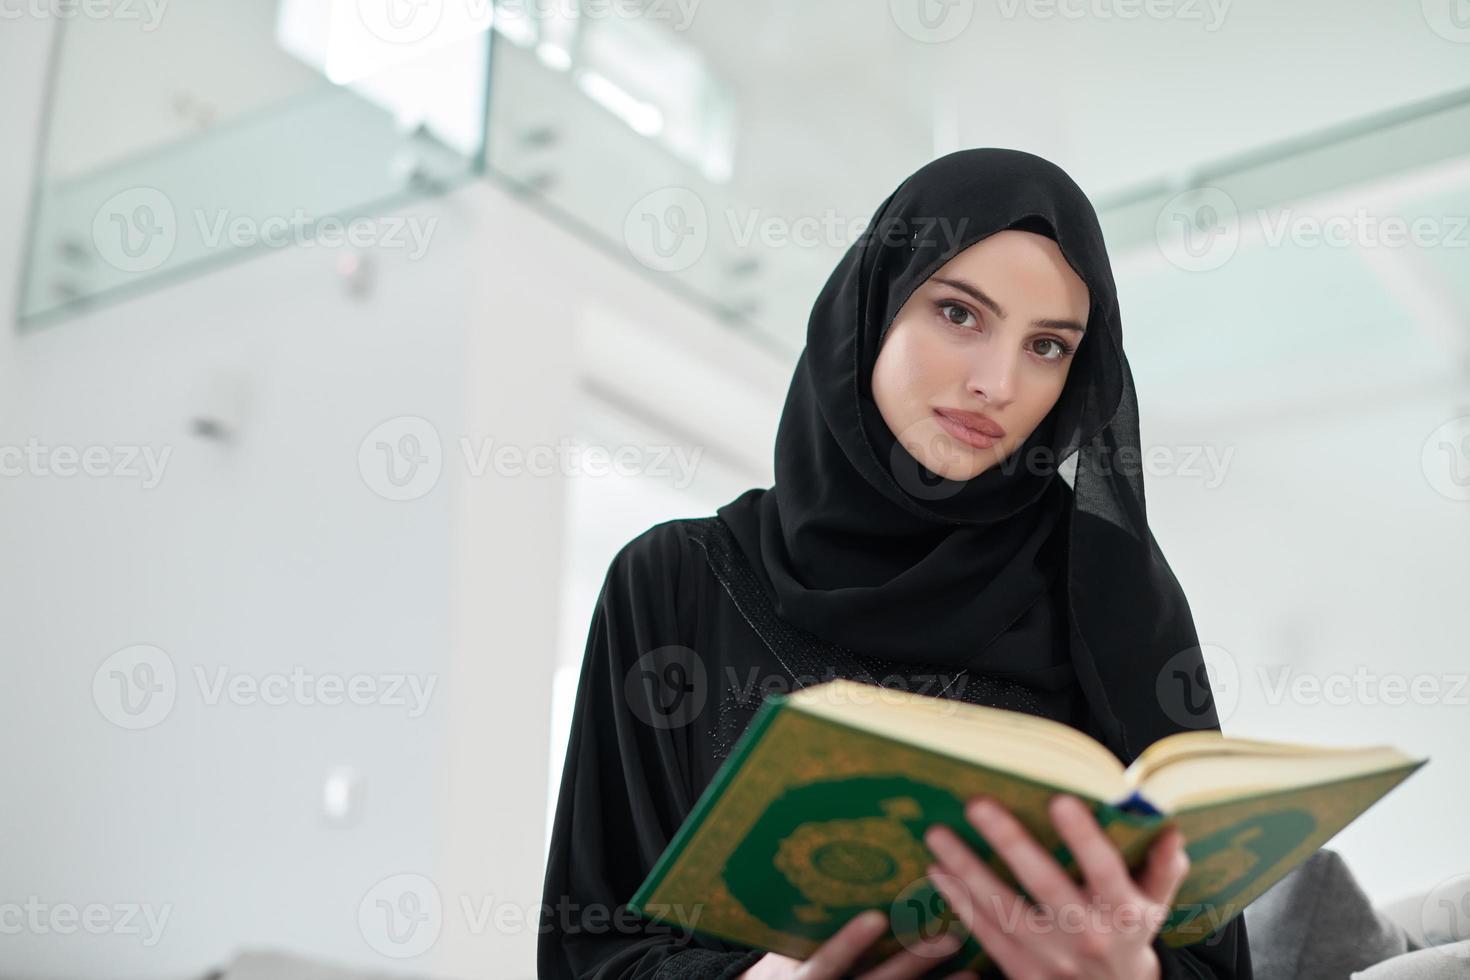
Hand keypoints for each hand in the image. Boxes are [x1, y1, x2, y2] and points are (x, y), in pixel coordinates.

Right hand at [739, 908, 977, 978]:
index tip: (877, 918)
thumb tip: (828, 854)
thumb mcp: (782, 946)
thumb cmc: (783, 964)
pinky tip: (973, 978)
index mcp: (804, 975)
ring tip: (970, 959)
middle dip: (914, 961)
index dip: (851, 942)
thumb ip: (805, 916)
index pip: (829, 960)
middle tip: (949, 937)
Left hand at [923, 794, 1189, 979]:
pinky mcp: (1021, 973)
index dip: (1084, 838)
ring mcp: (1051, 958)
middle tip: (977, 804)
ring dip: (967, 870)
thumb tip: (1170, 829)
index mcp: (1124, 913)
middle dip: (1010, 843)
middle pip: (1045, 885)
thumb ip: (1162, 867)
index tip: (1060, 800)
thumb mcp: (1155, 906)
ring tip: (937, 834)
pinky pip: (985, 933)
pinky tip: (937, 870)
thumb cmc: (1129, 936)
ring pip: (1003, 910)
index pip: (1106, 871)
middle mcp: (1086, 935)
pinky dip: (959, 902)